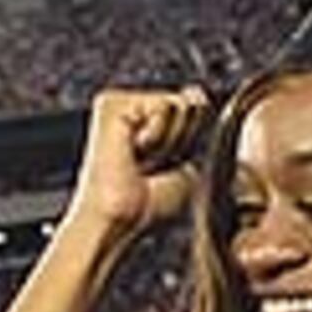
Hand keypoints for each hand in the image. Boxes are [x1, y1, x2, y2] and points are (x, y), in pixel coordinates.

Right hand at [71, 85, 215, 237]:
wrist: (120, 219)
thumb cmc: (149, 203)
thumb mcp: (190, 164)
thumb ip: (199, 126)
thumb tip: (196, 92)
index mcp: (152, 121)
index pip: (200, 109)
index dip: (194, 143)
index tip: (165, 168)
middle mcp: (135, 107)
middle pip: (193, 103)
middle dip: (185, 141)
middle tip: (154, 166)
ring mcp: (122, 102)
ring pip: (181, 103)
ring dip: (170, 142)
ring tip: (142, 159)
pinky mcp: (112, 102)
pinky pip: (163, 105)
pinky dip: (158, 135)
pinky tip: (132, 149)